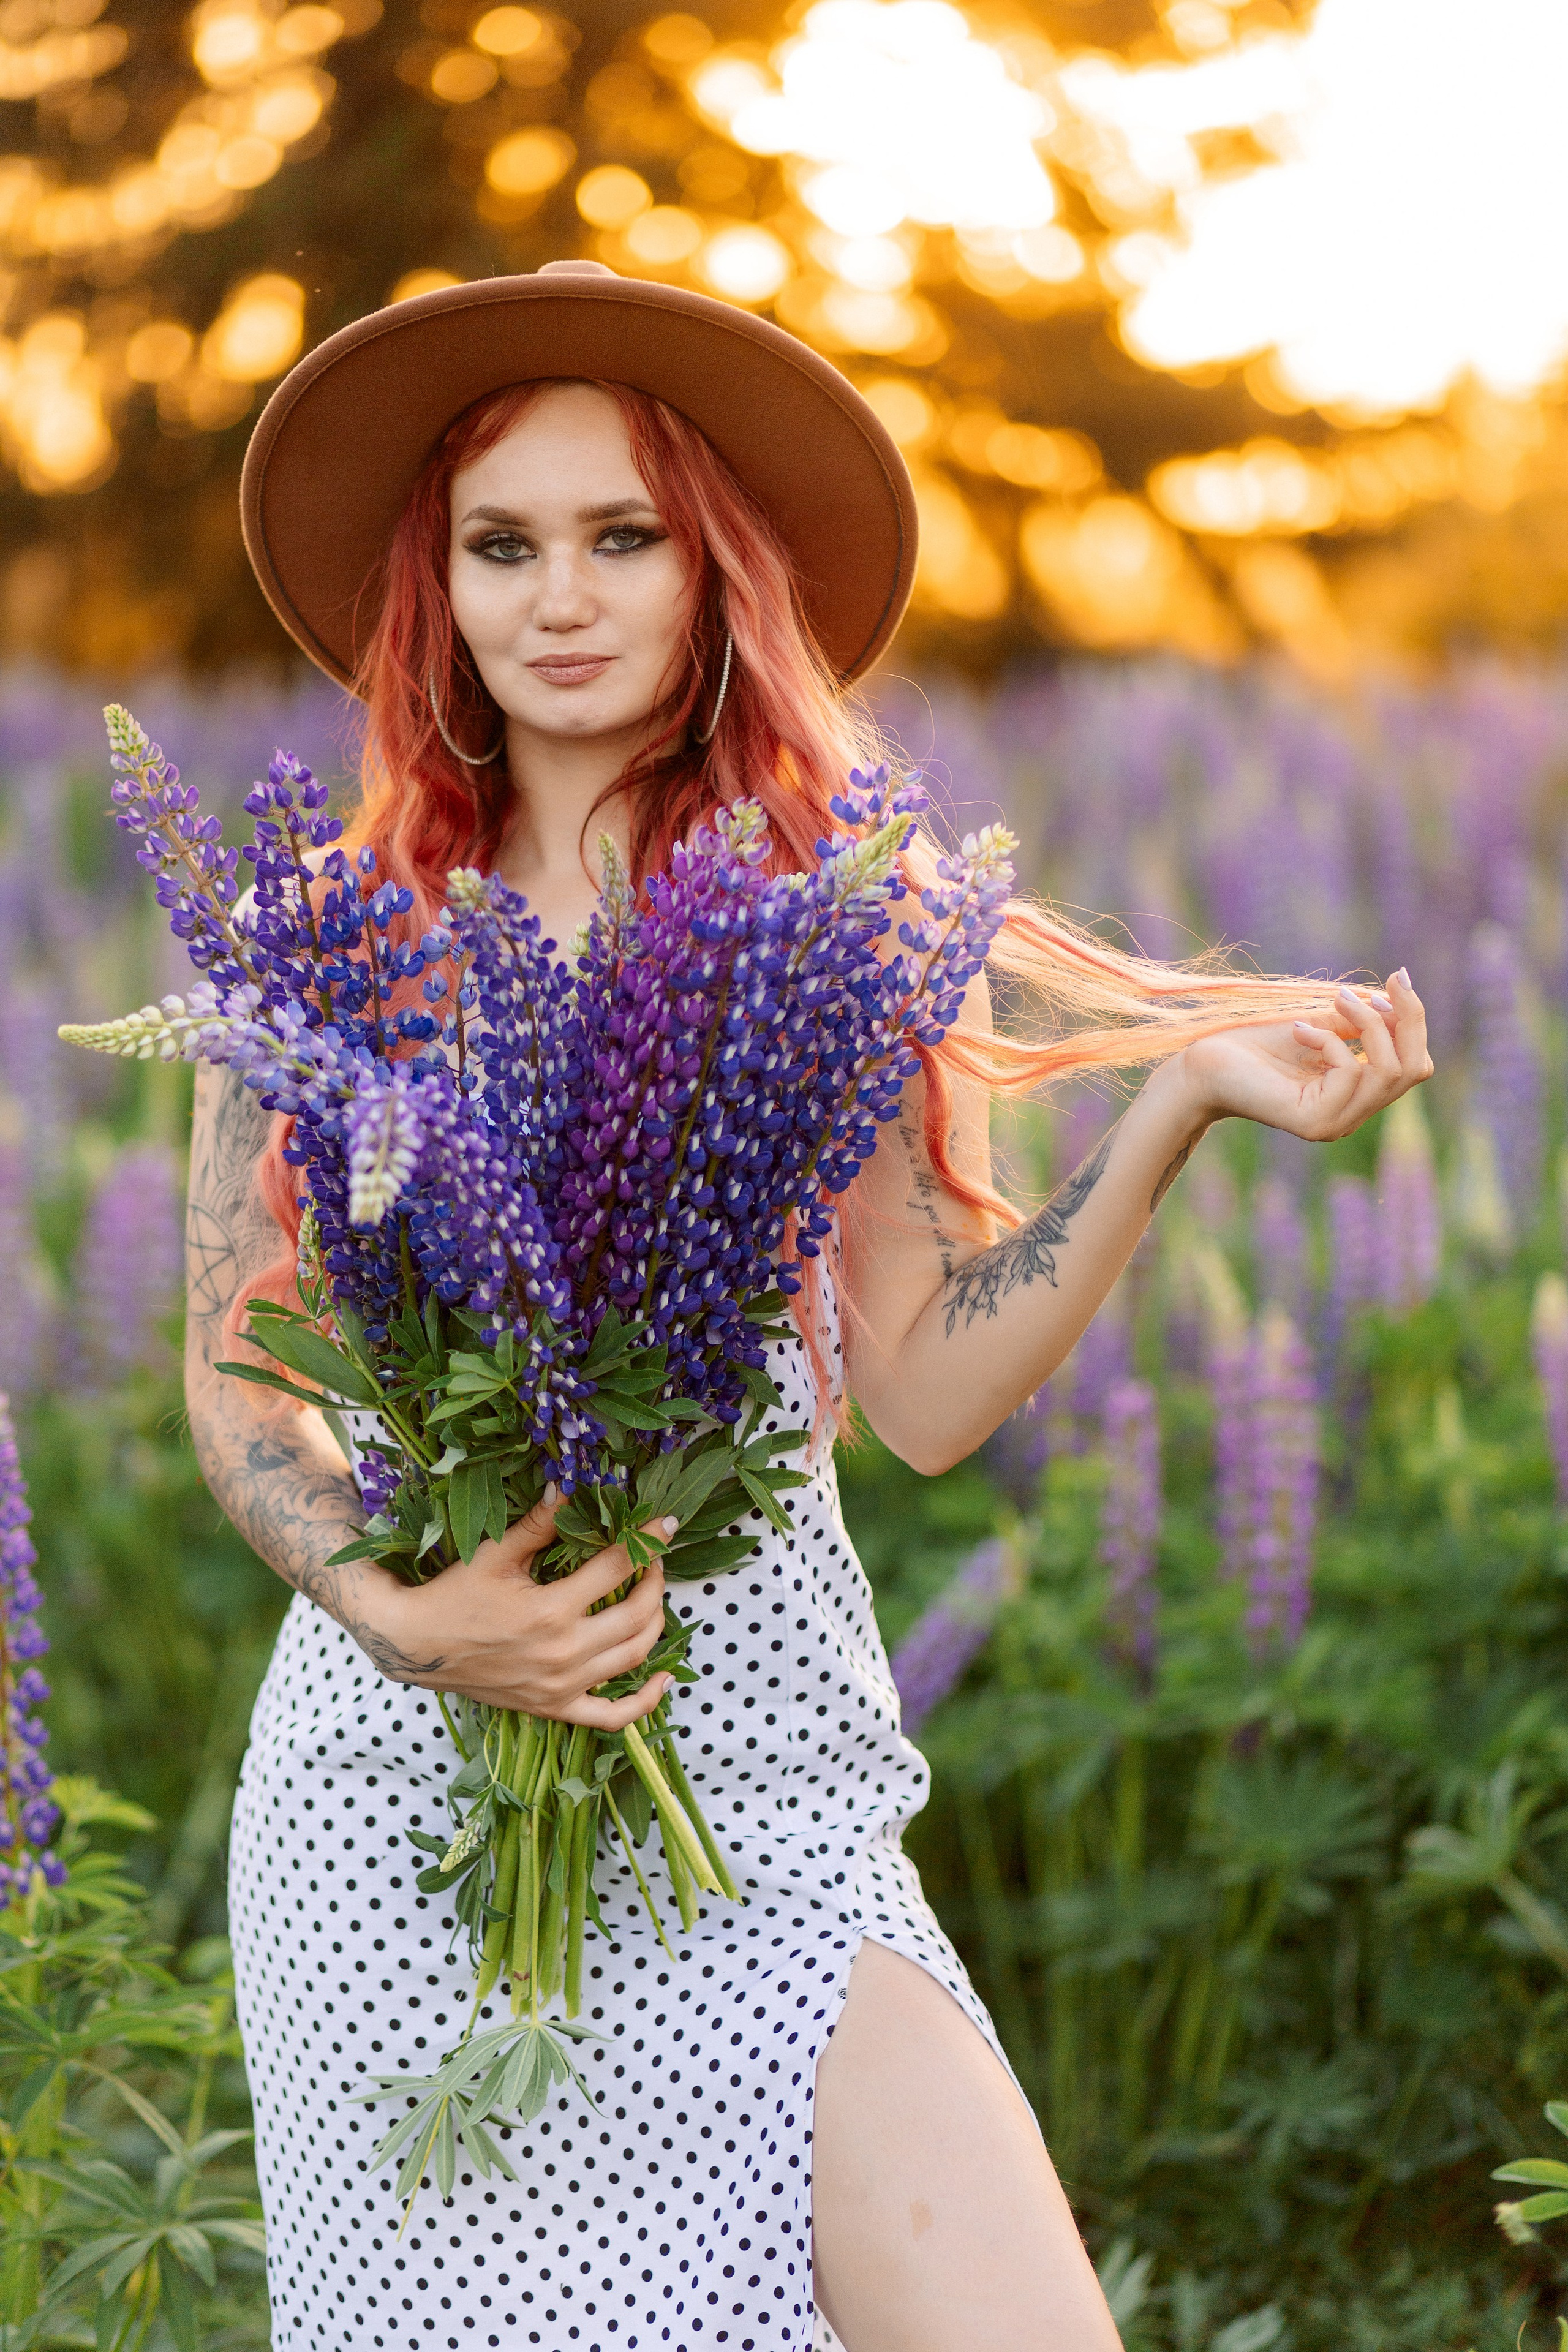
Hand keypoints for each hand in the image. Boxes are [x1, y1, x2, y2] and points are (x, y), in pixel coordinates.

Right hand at [360, 1493, 676, 1726]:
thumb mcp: (494, 1553)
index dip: (647, 1541)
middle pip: (637, 1614)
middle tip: (653, 1557)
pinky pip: (611, 1716)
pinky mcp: (554, 1707)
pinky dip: (644, 1702)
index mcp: (551, 1611)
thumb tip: (569, 1486)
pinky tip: (663, 1679)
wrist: (417, 1645)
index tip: (663, 1524)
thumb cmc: (454, 1595)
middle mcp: (564, 1653)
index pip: (618, 1568)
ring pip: (634, 1656)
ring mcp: (562, 1686)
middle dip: (655, 1579)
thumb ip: (538, 1523)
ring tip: (652, 1595)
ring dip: (656, 1622)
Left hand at [1174, 967, 1431, 1141]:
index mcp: (1357, 1095)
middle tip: (1372, 989)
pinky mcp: (1313, 1123)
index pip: (1415, 1065)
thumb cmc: (1254, 1044)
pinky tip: (1299, 1030)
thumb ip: (1360, 1022)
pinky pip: (1349, 1074)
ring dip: (1367, 1025)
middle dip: (1403, 1019)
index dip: (1414, 1020)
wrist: (1202, 1065)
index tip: (1397, 979)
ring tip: (1337, 1001)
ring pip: (1387, 1071)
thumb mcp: (1320, 1024)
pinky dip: (1330, 1041)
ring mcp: (1334, 1124)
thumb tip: (1402, 995)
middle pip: (1413, 1070)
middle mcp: (1352, 1116)